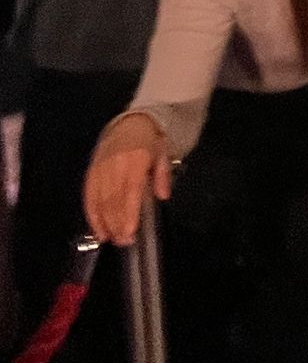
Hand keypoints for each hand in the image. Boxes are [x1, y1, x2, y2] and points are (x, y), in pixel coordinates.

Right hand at [83, 114, 170, 247]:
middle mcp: (116, 164)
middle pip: (114, 199)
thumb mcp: (163, 153)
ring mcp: (101, 167)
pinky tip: (98, 229)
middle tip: (124, 241)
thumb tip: (163, 196)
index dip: (129, 212)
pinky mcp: (91, 171)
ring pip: (100, 200)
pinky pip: (89, 196)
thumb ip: (162, 175)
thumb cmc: (150, 140)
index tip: (130, 231)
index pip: (131, 189)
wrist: (130, 122)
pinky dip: (92, 215)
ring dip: (105, 222)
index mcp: (136, 158)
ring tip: (112, 239)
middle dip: (118, 223)